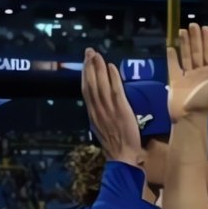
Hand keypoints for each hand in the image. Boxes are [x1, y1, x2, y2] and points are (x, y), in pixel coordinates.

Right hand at [80, 48, 141, 165]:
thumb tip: (99, 105)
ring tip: (97, 55)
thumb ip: (100, 116)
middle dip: (89, 66)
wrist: (122, 157)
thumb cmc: (116, 146)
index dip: (84, 75)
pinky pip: (115, 90)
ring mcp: (108, 109)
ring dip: (98, 68)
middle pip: (91, 84)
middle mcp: (97, 110)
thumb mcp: (102, 129)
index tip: (85, 62)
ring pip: (100, 84)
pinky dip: (112, 78)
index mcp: (92, 114)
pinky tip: (111, 67)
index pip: (86, 90)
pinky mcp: (121, 109)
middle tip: (89, 51)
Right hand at [166, 22, 207, 121]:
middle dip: (195, 38)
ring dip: (184, 44)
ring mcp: (187, 76)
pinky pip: (173, 66)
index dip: (207, 40)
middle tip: (192, 24)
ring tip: (181, 31)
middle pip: (197, 52)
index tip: (204, 27)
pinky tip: (171, 47)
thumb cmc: (205, 100)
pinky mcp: (175, 80)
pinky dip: (172, 57)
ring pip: (186, 56)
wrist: (188, 117)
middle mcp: (199, 73)